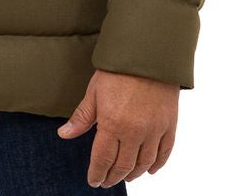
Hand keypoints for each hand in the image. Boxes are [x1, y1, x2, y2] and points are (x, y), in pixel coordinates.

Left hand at [57, 69, 178, 185]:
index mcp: (113, 123)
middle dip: (113, 177)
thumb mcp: (95, 90)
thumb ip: (82, 116)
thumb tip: (64, 134)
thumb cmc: (118, 69)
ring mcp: (155, 129)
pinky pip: (165, 152)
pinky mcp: (170, 124)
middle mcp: (135, 131)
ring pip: (144, 163)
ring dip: (133, 173)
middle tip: (106, 181)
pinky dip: (157, 164)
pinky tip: (149, 169)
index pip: (103, 159)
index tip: (93, 180)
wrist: (148, 52)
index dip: (97, 172)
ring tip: (125, 177)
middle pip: (123, 165)